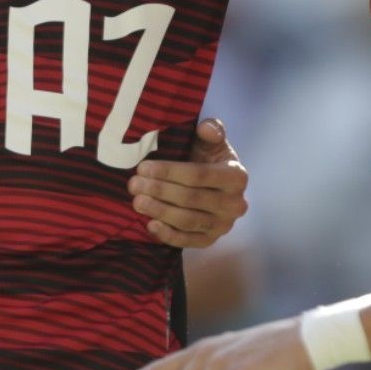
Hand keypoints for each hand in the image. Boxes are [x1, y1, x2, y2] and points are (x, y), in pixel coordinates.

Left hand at [131, 119, 248, 248]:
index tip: (143, 167)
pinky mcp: (212, 240)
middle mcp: (235, 204)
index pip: (198, 175)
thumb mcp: (211, 142)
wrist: (214, 186)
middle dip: (159, 191)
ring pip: (188, 221)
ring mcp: (224, 225)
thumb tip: (206, 128)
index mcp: (236, 176)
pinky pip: (189, 242)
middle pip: (190, 198)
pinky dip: (169, 235)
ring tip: (137, 201)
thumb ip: (212, 131)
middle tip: (134, 184)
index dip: (169, 172)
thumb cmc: (208, 159)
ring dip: (160, 211)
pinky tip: (150, 225)